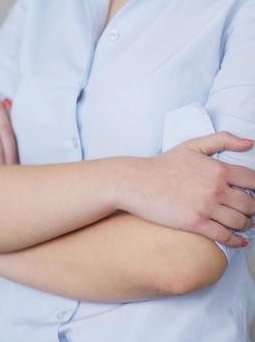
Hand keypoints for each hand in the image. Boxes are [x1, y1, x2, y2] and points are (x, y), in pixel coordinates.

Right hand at [120, 133, 254, 246]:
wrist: (136, 182)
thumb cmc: (164, 165)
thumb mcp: (192, 146)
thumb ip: (223, 140)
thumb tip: (251, 143)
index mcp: (217, 169)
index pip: (254, 182)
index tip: (253, 194)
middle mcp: (215, 189)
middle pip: (250, 205)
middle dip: (252, 209)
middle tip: (248, 210)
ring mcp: (206, 207)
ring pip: (241, 222)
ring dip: (246, 224)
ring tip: (243, 223)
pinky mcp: (196, 223)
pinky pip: (225, 235)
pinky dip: (236, 240)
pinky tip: (239, 239)